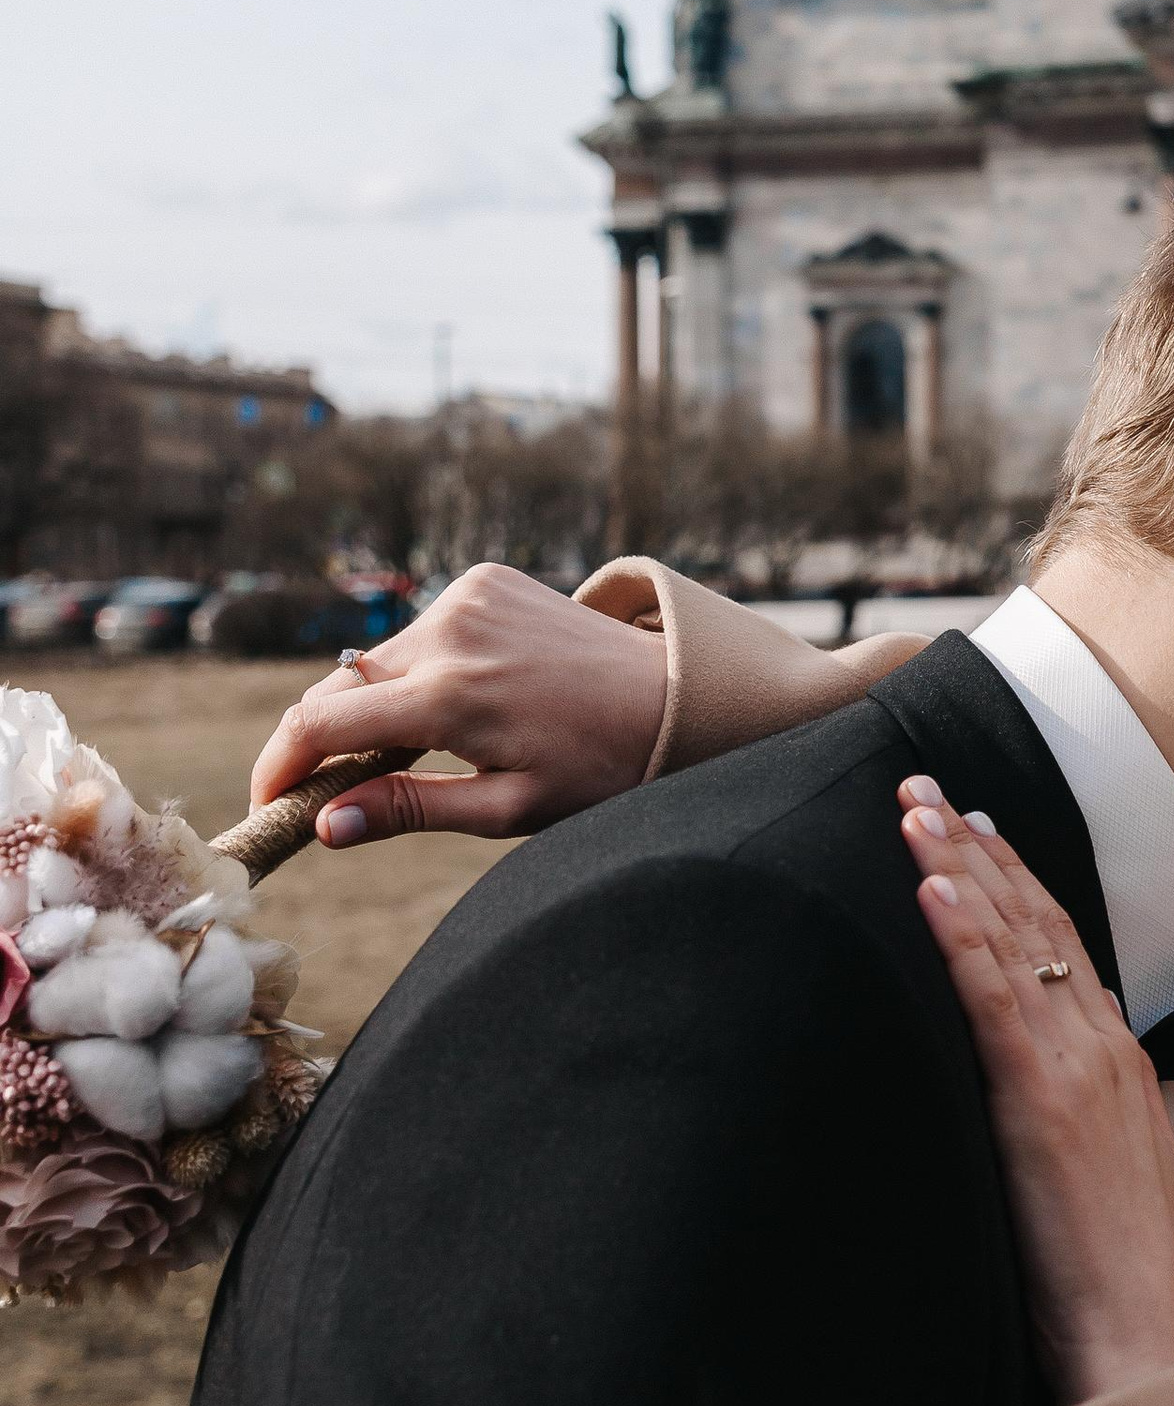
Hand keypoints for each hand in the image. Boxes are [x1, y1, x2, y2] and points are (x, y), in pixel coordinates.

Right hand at [248, 562, 669, 847]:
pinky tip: (458, 702)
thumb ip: (410, 809)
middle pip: (338, 688)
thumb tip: (324, 825)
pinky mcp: (484, 580)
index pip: (319, 725)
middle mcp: (449, 632)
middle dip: (319, 743)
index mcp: (450, 695)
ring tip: (410, 753)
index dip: (278, 769)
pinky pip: (421, 633)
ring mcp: (467, 595)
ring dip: (374, 705)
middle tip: (324, 795)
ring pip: (377, 661)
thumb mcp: (508, 809)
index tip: (266, 807)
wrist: (675, 696)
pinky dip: (417, 669)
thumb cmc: (599, 767)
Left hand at [899, 775, 1173, 1404]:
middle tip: (926, 786)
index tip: (977, 826)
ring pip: (1011, 941)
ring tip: (914, 811)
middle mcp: (1100, 1044)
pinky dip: (963, 935)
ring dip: (958, 867)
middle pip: (1034, 921)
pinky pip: (993, 998)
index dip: (1019, 878)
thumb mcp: (1140, 1164)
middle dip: (977, 848)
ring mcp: (1072, 1065)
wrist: (1135, 1329)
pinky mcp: (1036, 1098)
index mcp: (1119, 1058)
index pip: (1066, 941)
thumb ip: (1122, 1102)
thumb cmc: (1123, 1267)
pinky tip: (932, 888)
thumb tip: (1111, 1057)